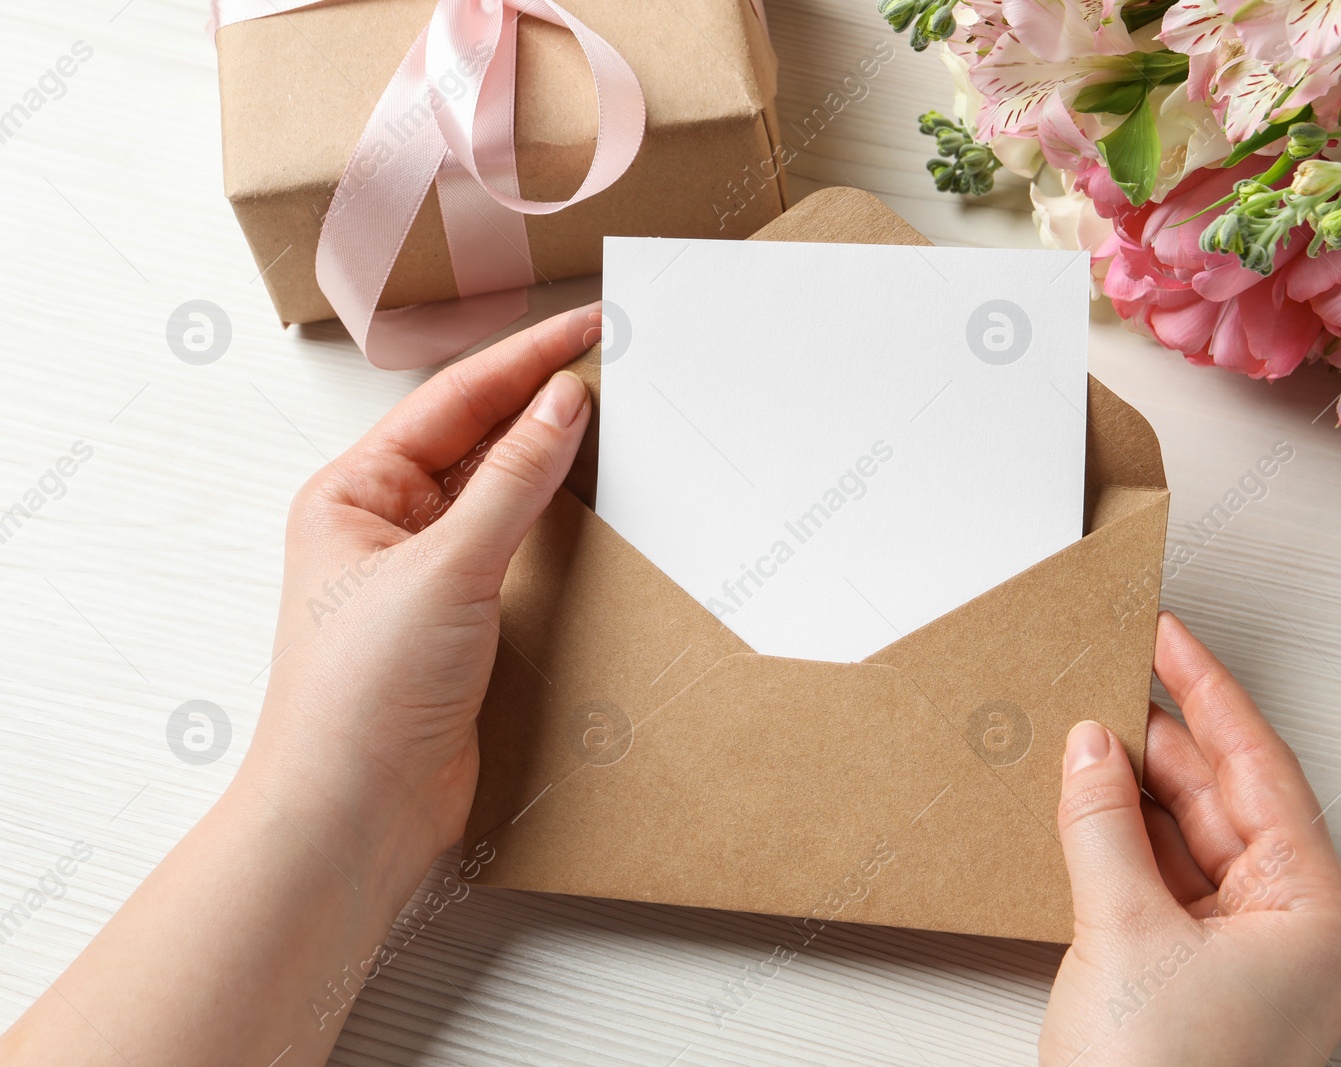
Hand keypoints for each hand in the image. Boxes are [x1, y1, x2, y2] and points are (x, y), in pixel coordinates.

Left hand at [1, 307, 601, 1066]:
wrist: (355, 815)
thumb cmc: (361, 696)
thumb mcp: (444, 569)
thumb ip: (511, 482)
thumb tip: (562, 403)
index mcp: (352, 492)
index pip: (453, 402)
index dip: (526, 360)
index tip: (590, 327)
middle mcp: (384, 524)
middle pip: (476, 438)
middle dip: (541, 399)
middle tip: (614, 359)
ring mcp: (424, 573)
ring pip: (498, 491)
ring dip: (551, 459)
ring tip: (615, 416)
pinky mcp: (460, 620)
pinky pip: (515, 547)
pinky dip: (554, 521)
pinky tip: (594, 501)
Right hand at [1039, 612, 1340, 1065]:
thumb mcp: (1121, 931)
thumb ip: (1101, 822)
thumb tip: (1086, 743)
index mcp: (1314, 910)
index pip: (1259, 767)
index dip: (1207, 691)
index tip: (1166, 633)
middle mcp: (1290, 924)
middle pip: (1223, 796)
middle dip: (1160, 736)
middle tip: (1102, 673)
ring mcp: (1242, 951)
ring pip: (1187, 834)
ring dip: (1132, 785)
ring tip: (1081, 725)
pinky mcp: (1193, 971)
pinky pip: (1161, 876)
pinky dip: (1120, 835)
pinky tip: (1083, 796)